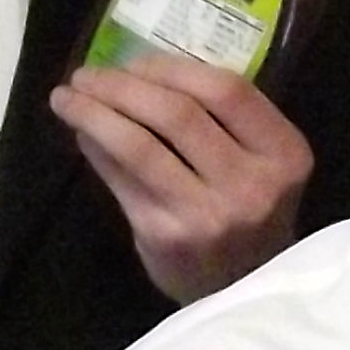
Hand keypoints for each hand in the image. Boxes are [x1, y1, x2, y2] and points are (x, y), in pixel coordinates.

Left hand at [53, 51, 313, 302]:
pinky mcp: (165, 235)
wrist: (245, 288)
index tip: (133, 60)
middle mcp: (251, 184)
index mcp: (283, 153)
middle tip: (86, 75)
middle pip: (177, 113)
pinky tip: (81, 134)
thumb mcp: (261, 162)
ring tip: (66, 97)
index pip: (226, 90)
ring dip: (94, 114)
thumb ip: (222, 120)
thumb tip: (140, 71)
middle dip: (122, 85)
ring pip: (140, 145)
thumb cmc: (250, 212)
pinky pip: (120, 179)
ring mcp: (207, 213)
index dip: (171, 67)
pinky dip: (95, 148)